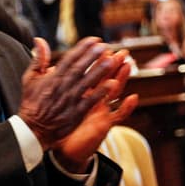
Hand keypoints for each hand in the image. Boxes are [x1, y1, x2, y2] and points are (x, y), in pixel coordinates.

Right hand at [19, 38, 122, 151]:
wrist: (33, 129)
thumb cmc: (32, 103)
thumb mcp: (30, 78)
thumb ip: (38, 59)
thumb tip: (40, 40)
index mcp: (52, 78)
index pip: (69, 59)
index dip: (82, 48)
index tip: (94, 40)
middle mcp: (62, 87)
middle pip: (79, 68)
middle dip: (92, 56)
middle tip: (105, 46)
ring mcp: (70, 100)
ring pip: (87, 83)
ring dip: (100, 71)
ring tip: (112, 61)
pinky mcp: (76, 114)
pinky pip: (90, 101)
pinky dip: (100, 93)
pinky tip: (112, 84)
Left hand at [53, 53, 138, 169]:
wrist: (55, 141)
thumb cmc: (56, 119)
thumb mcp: (53, 97)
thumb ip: (51, 78)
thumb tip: (51, 64)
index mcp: (82, 90)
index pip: (89, 71)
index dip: (94, 58)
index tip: (98, 44)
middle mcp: (94, 98)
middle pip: (106, 78)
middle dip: (113, 64)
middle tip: (121, 50)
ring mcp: (101, 110)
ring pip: (114, 93)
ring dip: (122, 79)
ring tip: (128, 66)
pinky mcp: (104, 124)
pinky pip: (118, 116)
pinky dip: (126, 108)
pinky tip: (133, 97)